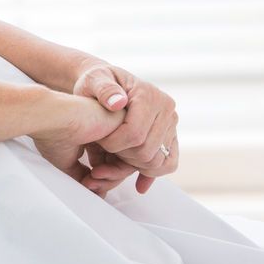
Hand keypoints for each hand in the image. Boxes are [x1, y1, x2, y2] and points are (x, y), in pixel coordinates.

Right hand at [29, 92, 125, 183]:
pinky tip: (98, 169)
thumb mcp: (68, 161)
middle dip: (108, 180)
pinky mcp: (126, 123)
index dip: (103, 178)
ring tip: (92, 178)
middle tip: (90, 185)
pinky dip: (118, 169)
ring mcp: (117, 126)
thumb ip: (84, 175)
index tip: (87, 184)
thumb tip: (98, 193)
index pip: (111, 161)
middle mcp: (109, 130)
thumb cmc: (51, 133)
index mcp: (96, 134)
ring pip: (130, 161)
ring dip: (112, 177)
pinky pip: (134, 154)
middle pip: (122, 163)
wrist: (48, 118)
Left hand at [72, 61, 179, 194]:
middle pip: (147, 150)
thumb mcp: (93, 80)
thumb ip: (103, 89)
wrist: (105, 84)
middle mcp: (165, 109)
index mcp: (148, 95)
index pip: (135, 133)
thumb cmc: (96, 82)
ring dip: (133, 166)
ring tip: (113, 160)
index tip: (98, 142)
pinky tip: (138, 183)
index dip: (114, 144)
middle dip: (121, 156)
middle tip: (103, 151)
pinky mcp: (170, 136)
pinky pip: (169, 163)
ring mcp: (170, 124)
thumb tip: (118, 103)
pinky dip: (153, 174)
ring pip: (158, 161)